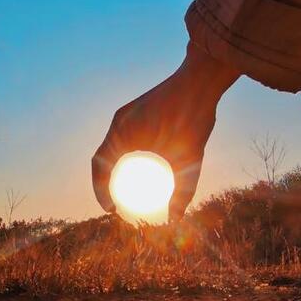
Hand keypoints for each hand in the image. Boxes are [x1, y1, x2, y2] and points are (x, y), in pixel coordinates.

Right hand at [92, 42, 239, 221]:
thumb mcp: (190, 158)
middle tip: (118, 204)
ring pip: (113, 147)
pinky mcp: (137, 111)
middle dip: (105, 183)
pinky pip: (124, 137)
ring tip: (127, 188)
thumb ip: (183, 189)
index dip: (100, 190)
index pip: (100, 165)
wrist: (201, 80)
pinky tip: (141, 166)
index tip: (111, 209)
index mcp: (123, 133)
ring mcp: (127, 115)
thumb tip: (176, 219)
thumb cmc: (195, 117)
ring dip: (114, 168)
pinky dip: (125, 155)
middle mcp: (119, 122)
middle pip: (102, 157)